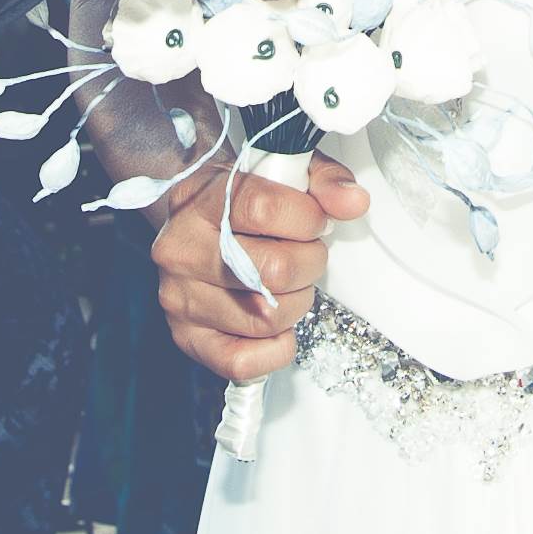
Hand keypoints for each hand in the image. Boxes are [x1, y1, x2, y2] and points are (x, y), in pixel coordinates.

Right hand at [152, 154, 371, 381]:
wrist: (193, 223)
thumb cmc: (242, 201)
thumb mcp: (280, 173)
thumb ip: (321, 181)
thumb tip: (352, 201)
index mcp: (198, 201)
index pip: (263, 209)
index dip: (307, 218)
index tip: (316, 220)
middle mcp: (180, 251)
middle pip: (273, 270)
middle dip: (309, 262)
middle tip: (305, 253)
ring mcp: (180, 299)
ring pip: (267, 317)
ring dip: (296, 302)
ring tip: (288, 283)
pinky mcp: (188, 339)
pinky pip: (244, 360)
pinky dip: (274, 346)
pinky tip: (275, 319)